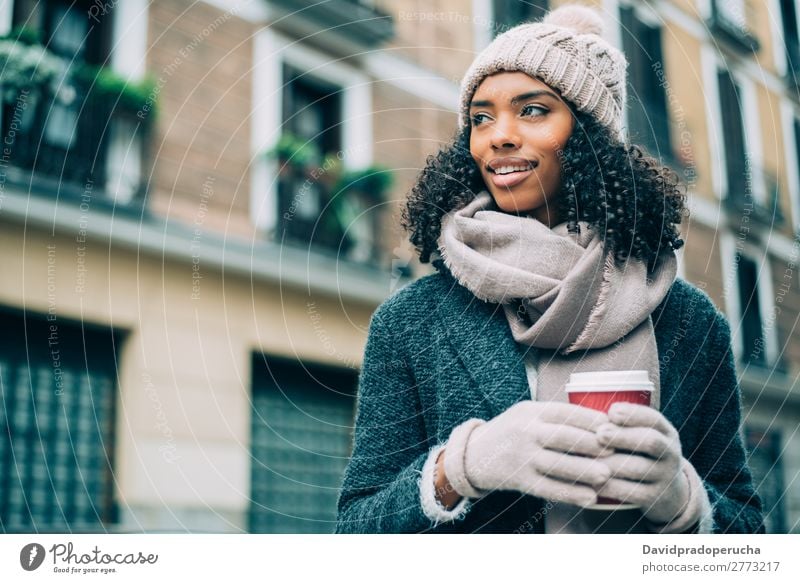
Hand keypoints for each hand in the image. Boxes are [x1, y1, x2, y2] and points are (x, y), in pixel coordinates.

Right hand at [443, 401, 612, 506]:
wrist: (475, 454)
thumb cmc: (513, 431)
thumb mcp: (529, 413)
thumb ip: (558, 417)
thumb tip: (603, 421)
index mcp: (532, 411)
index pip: (566, 412)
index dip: (591, 420)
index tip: (613, 427)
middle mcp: (526, 432)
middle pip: (563, 437)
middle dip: (591, 444)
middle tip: (615, 451)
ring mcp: (522, 457)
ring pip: (557, 464)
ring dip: (583, 470)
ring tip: (606, 475)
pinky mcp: (520, 480)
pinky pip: (548, 488)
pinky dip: (570, 494)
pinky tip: (590, 498)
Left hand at [595, 403, 694, 524]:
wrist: (668, 492)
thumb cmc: (640, 454)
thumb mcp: (642, 436)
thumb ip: (620, 425)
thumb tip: (580, 411)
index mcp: (665, 432)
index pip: (653, 418)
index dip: (633, 414)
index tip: (611, 411)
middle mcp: (670, 452)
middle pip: (650, 441)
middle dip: (623, 436)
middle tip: (599, 434)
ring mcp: (665, 476)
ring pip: (638, 468)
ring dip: (611, 463)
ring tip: (587, 458)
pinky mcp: (656, 498)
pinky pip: (632, 493)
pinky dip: (610, 488)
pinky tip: (591, 483)